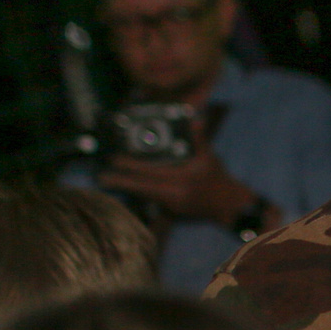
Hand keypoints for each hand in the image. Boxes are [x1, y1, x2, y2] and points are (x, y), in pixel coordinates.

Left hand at [100, 140, 256, 224]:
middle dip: (121, 180)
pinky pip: (149, 199)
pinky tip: (124, 188)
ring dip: (125, 187)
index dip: (132, 166)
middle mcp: (174, 194)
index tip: (114, 160)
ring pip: (143, 194)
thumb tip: (197, 119)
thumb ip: (200, 140)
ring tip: (106, 182)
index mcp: (183, 179)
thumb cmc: (219, 179)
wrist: (229, 206)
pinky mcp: (171, 209)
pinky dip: (136, 192)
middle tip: (101, 176)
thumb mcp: (210, 158)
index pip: (152, 172)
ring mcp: (172, 204)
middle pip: (142, 187)